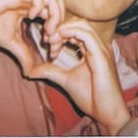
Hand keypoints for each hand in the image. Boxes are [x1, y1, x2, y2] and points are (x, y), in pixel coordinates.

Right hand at [0, 0, 63, 74]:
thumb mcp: (10, 42)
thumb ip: (23, 53)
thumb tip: (32, 72)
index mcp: (29, 8)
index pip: (54, 13)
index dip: (57, 29)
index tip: (50, 45)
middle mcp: (30, 0)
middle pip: (59, 2)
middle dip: (60, 22)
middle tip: (51, 37)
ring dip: (54, 15)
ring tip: (46, 29)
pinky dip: (41, 6)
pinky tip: (31, 17)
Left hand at [26, 19, 131, 134]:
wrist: (108, 113)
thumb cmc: (92, 98)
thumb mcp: (66, 80)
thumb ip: (51, 71)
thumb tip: (30, 70)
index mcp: (93, 49)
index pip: (76, 29)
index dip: (59, 31)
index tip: (46, 41)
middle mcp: (99, 46)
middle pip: (79, 23)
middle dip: (60, 27)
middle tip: (46, 38)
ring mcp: (102, 49)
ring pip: (82, 26)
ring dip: (63, 29)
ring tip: (51, 39)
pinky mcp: (102, 56)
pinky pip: (86, 36)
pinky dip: (71, 33)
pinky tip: (58, 40)